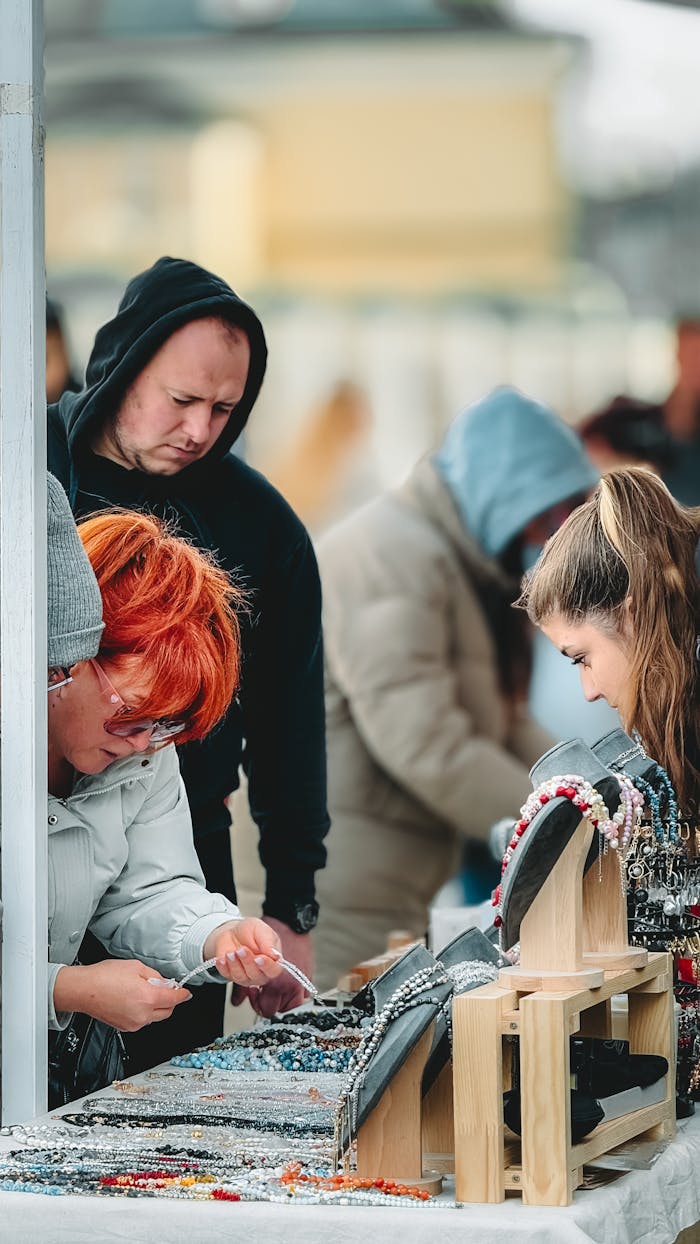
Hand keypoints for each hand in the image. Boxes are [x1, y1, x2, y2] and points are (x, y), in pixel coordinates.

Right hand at [53, 961, 191, 1031]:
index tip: (186, 992)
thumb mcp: (136, 967)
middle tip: (163, 987)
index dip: (183, 994)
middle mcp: (142, 1014)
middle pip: (167, 1011)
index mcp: (148, 998)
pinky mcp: (125, 1027)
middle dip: (169, 1000)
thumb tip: (165, 983)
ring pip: (155, 1017)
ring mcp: (133, 1023)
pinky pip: (142, 1020)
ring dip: (156, 1006)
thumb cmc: (104, 976)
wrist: (84, 990)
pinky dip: (144, 1011)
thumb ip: (155, 976)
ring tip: (142, 991)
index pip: (174, 999)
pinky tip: (133, 999)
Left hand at [203, 917, 282, 989]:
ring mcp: (245, 976)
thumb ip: (268, 942)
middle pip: (256, 975)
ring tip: (231, 952)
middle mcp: (260, 972)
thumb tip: (276, 956)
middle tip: (242, 949)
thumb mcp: (260, 929)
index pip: (274, 970)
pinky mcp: (231, 975)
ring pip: (241, 977)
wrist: (232, 931)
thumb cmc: (250, 931)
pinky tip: (222, 959)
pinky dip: (223, 967)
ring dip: (235, 964)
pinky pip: (227, 975)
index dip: (267, 966)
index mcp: (272, 962)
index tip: (259, 958)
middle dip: (248, 962)